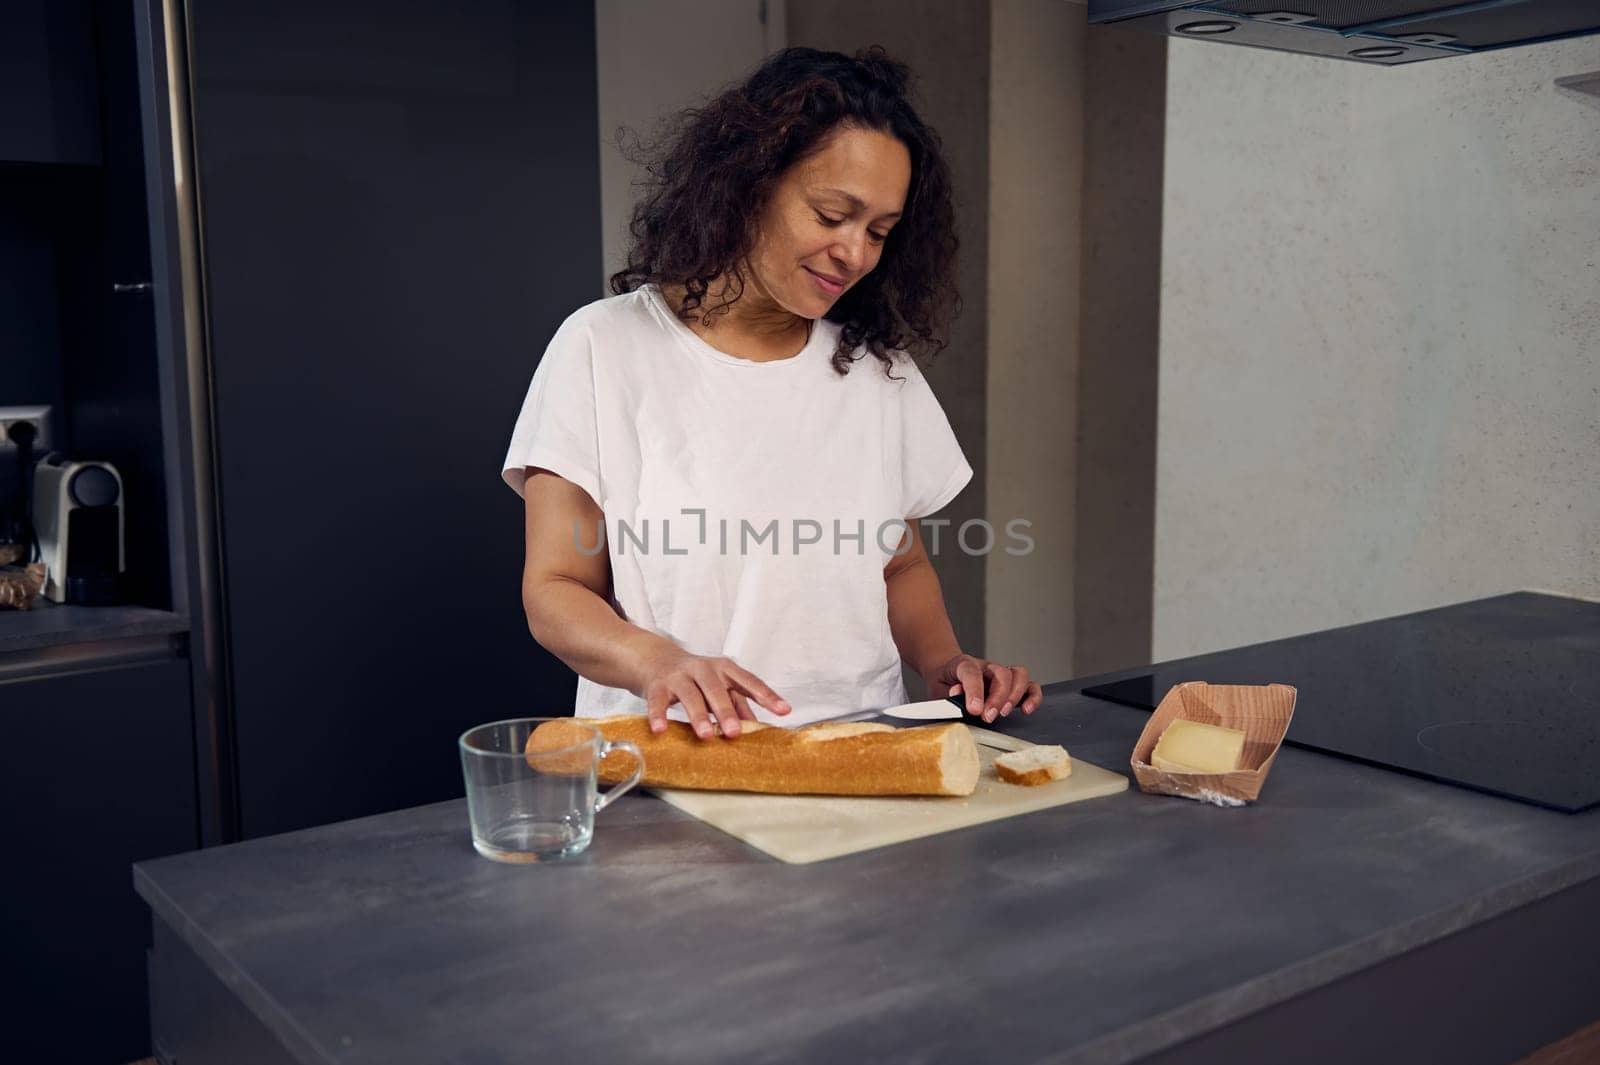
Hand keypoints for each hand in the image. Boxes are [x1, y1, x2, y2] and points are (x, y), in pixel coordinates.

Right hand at [636, 649, 790, 738]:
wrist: (658, 660)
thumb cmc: (697, 678)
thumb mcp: (721, 686)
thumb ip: (740, 704)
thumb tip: (757, 728)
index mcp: (725, 669)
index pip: (749, 682)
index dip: (767, 696)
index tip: (784, 711)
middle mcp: (704, 669)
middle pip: (717, 690)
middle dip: (726, 712)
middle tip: (735, 733)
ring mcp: (680, 676)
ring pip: (690, 695)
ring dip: (698, 715)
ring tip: (705, 735)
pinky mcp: (658, 686)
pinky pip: (657, 702)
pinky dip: (659, 716)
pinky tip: (661, 730)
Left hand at [923, 653, 1040, 722]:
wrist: (947, 674)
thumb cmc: (944, 684)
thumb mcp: (937, 690)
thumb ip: (946, 695)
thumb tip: (958, 696)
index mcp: (964, 664)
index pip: (971, 671)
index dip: (974, 690)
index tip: (974, 709)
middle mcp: (986, 667)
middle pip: (1000, 673)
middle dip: (997, 698)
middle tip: (988, 717)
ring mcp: (1001, 674)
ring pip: (1018, 674)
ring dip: (1014, 696)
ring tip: (1003, 713)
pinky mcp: (1012, 685)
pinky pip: (1030, 686)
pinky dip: (1032, 697)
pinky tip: (1026, 709)